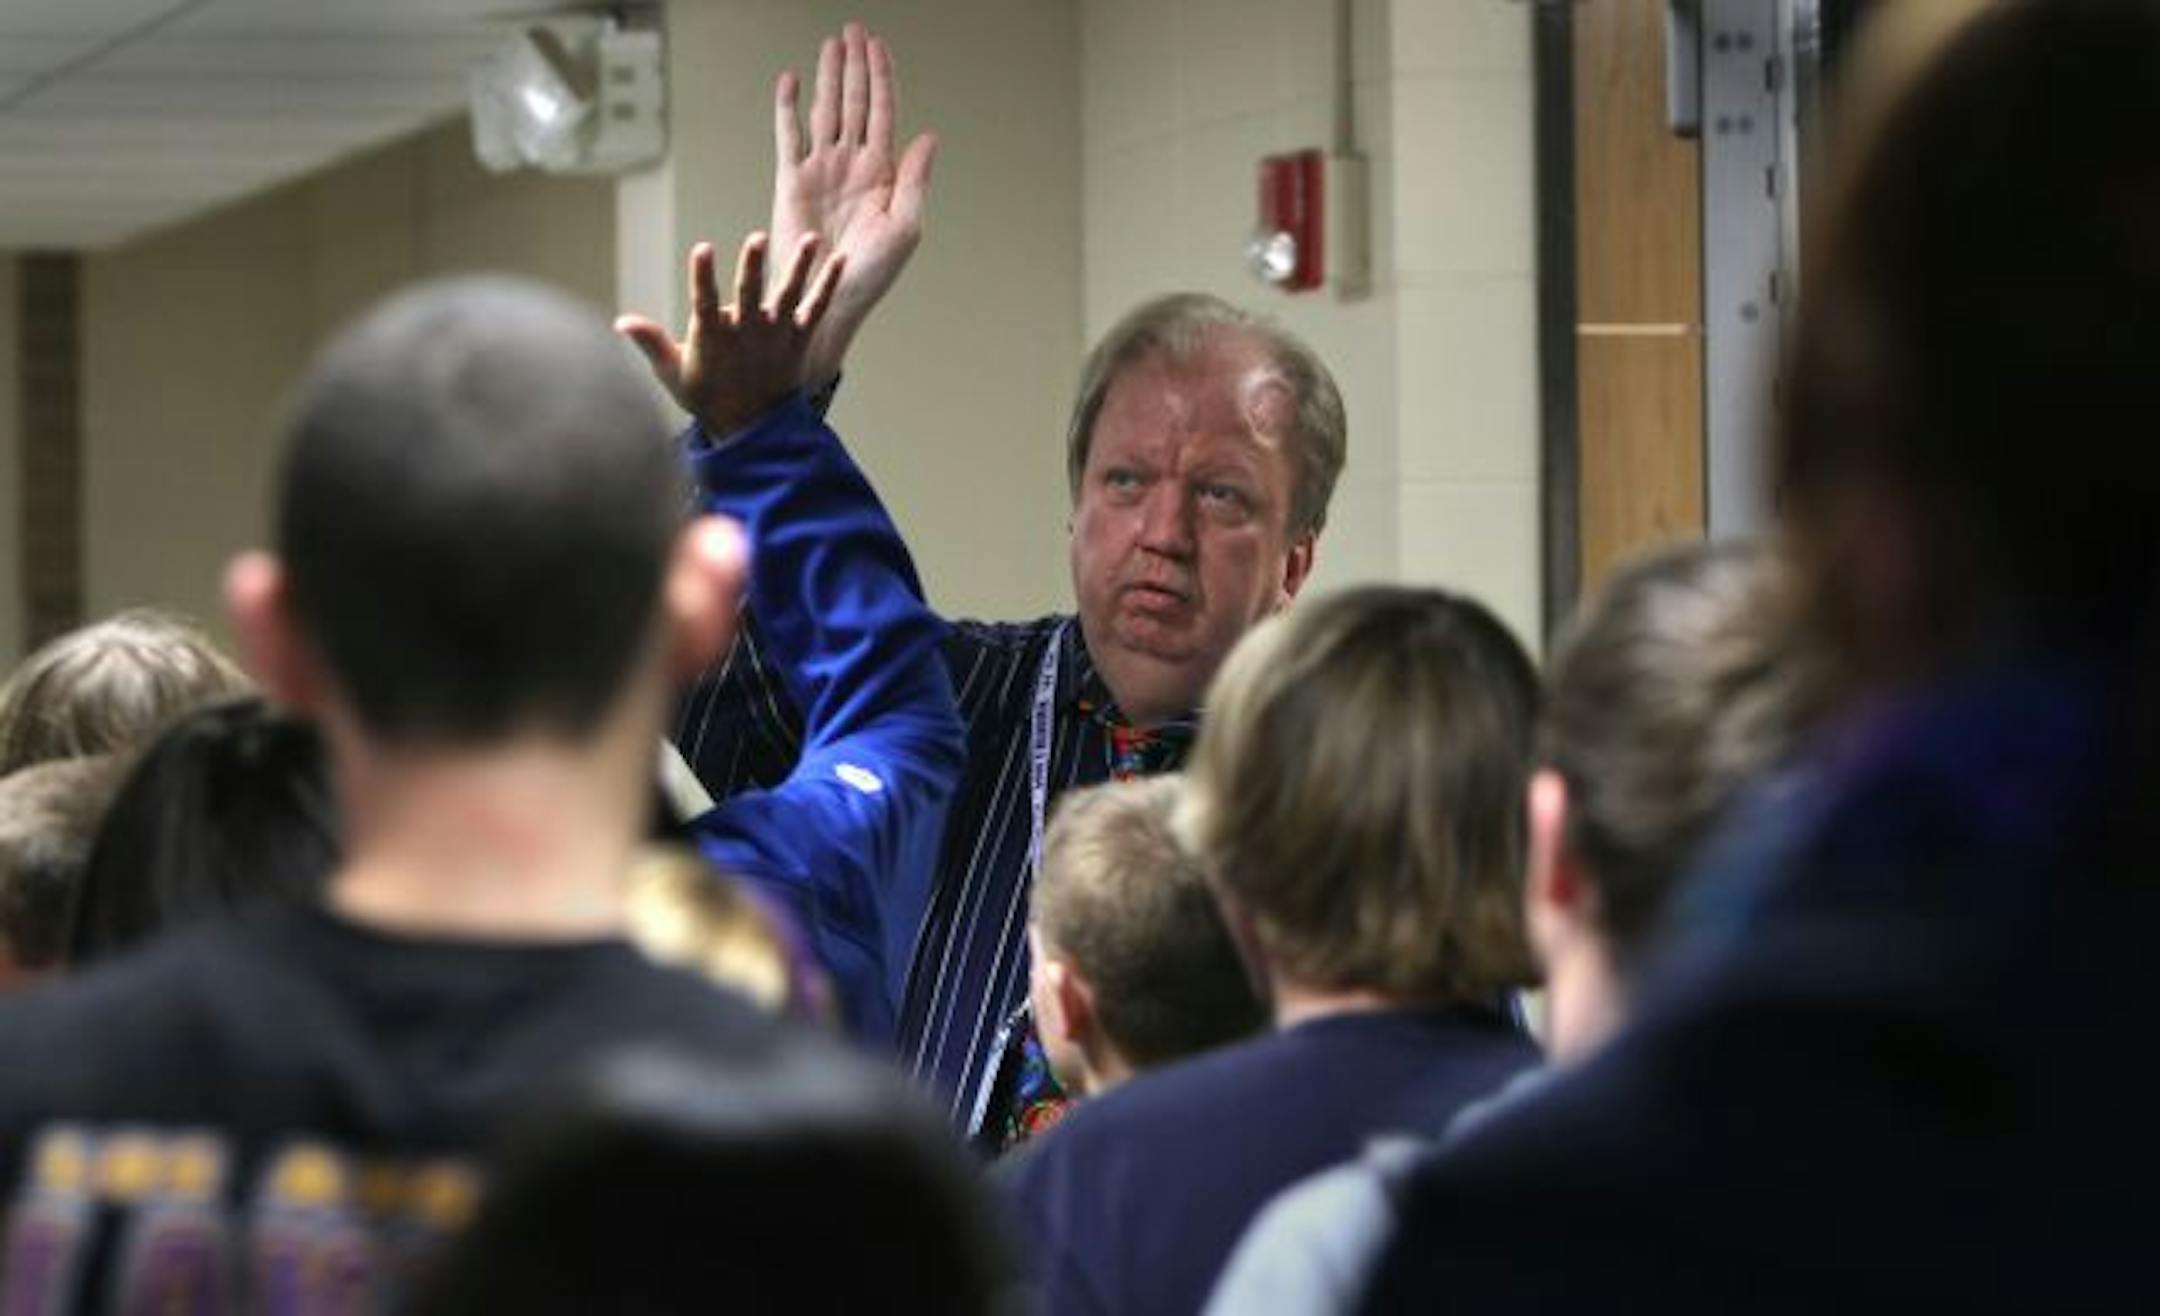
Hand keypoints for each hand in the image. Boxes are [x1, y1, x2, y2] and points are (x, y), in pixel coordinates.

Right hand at [615, 232, 843, 436]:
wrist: (750, 429)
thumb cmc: (706, 398)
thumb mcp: (673, 373)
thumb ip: (651, 343)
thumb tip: (621, 322)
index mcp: (712, 337)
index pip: (704, 301)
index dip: (702, 276)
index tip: (702, 249)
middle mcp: (746, 333)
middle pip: (749, 293)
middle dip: (753, 266)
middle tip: (757, 239)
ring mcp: (775, 335)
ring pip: (788, 296)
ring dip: (798, 267)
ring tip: (810, 241)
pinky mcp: (798, 340)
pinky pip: (816, 309)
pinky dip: (828, 285)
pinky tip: (839, 260)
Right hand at [770, 23, 937, 390]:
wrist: (827, 300)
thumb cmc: (871, 274)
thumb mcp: (906, 228)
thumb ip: (915, 179)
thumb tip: (928, 135)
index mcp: (884, 172)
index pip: (883, 112)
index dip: (882, 77)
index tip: (878, 45)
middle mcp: (852, 164)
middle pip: (854, 102)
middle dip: (855, 66)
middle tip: (853, 30)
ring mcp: (821, 169)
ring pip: (825, 110)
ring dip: (827, 77)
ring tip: (830, 44)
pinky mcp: (791, 180)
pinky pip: (789, 135)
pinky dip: (789, 107)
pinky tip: (791, 80)